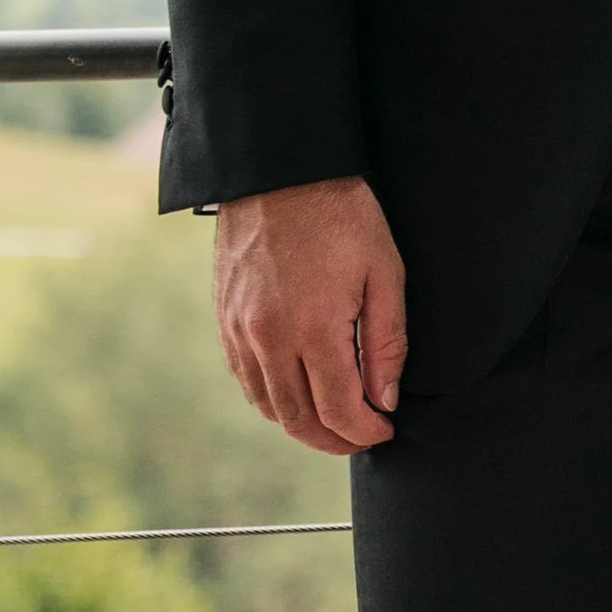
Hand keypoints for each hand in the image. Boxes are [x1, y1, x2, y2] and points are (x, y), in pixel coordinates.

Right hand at [213, 176, 407, 455]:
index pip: (339, 409)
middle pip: (298, 420)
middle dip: (334, 440)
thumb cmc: (341, 216)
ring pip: (267, 406)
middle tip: (362, 437)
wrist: (278, 171)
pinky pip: (245, 378)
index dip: (365, 431)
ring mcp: (240, 330)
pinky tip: (297, 392)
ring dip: (301, 425)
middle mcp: (269, 338)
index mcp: (314, 328)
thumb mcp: (385, 272)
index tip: (386, 429)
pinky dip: (272, 399)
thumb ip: (387, 342)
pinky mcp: (224, 319)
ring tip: (333, 422)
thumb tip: (384, 399)